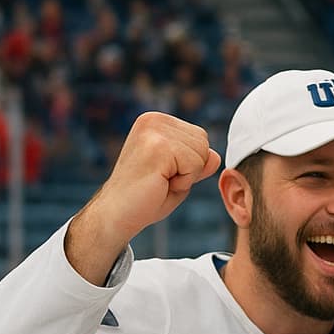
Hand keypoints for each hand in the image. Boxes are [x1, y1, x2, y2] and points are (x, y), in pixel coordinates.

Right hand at [66, 112, 219, 284]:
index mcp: (156, 121)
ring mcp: (153, 130)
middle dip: (191, 168)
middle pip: (204, 142)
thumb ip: (200, 161)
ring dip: (187, 175)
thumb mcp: (181, 174)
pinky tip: (160, 183)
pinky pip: (195, 164)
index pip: (201, 137)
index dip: (191, 163)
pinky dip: (184, 181)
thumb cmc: (147, 196)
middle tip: (162, 178)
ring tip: (160, 180)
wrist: (118, 214)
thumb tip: (216, 156)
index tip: (164, 172)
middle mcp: (153, 119)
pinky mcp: (157, 146)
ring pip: (202, 153)